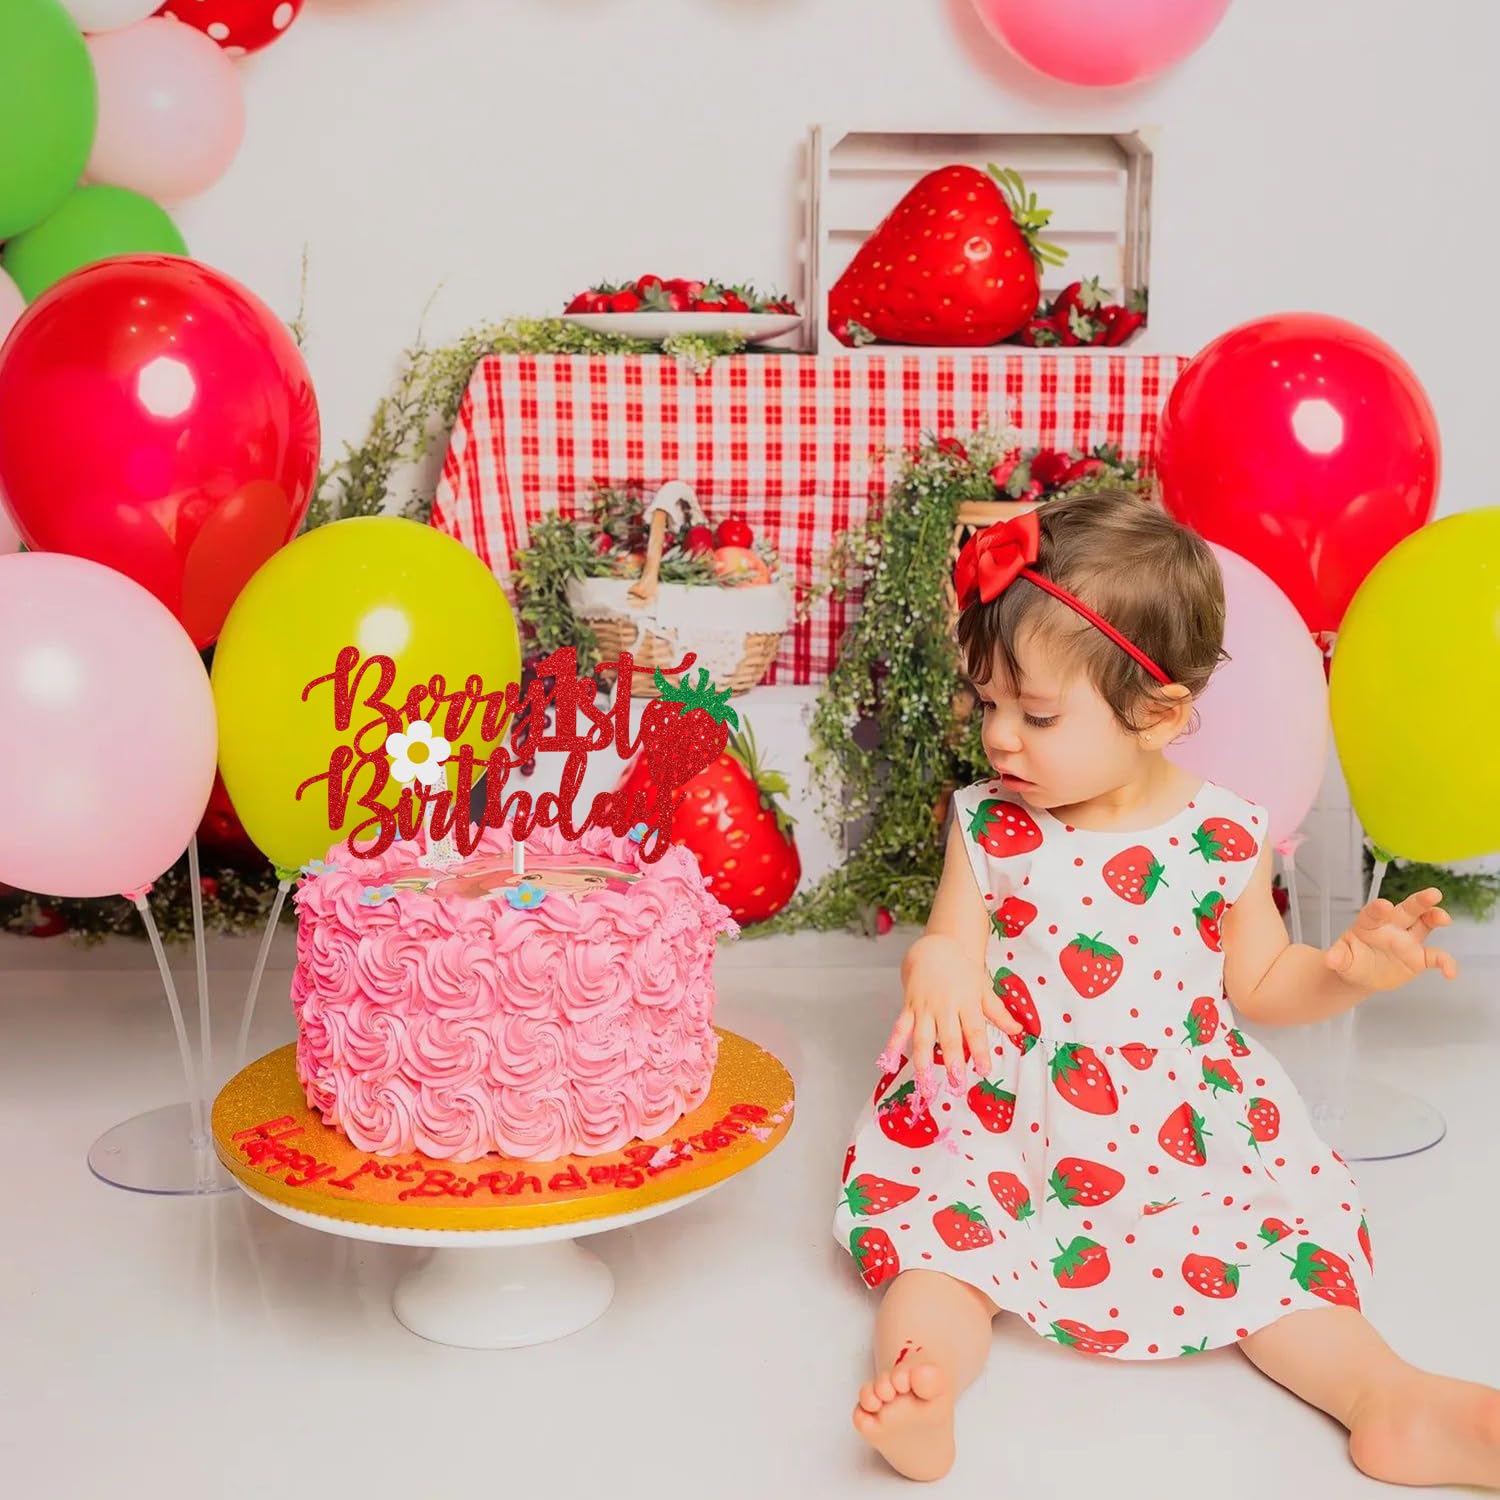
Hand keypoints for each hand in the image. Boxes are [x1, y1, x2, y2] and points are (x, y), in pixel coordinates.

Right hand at [883, 934, 1021, 1086]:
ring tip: (926, 1085)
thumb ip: (998, 1012)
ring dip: (923, 1062)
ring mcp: (924, 1007)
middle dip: (952, 1061)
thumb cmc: (961, 969)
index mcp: (967, 1001)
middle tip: (957, 1083)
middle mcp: (945, 1006)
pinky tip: (888, 1061)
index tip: (984, 1070)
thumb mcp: (983, 988)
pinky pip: (901, 1028)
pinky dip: (893, 1044)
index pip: (975, 1030)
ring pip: (923, 1037)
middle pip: (949, 1037)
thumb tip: (1017, 1030)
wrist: (934, 947)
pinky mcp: (908, 1007)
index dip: (980, 1050)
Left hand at [1325, 888, 1457, 989]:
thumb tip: (1330, 959)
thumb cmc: (1349, 959)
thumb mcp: (1339, 959)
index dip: (1378, 908)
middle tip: (1433, 893)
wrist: (1360, 973)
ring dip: (1435, 917)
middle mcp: (1391, 926)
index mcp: (1368, 922)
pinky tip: (1450, 973)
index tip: (1383, 905)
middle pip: (1407, 909)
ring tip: (1444, 918)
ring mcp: (1407, 940)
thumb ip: (1337, 958)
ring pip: (1424, 923)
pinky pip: (1436, 956)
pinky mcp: (1418, 957)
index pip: (1373, 912)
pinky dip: (1446, 962)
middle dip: (1419, 901)